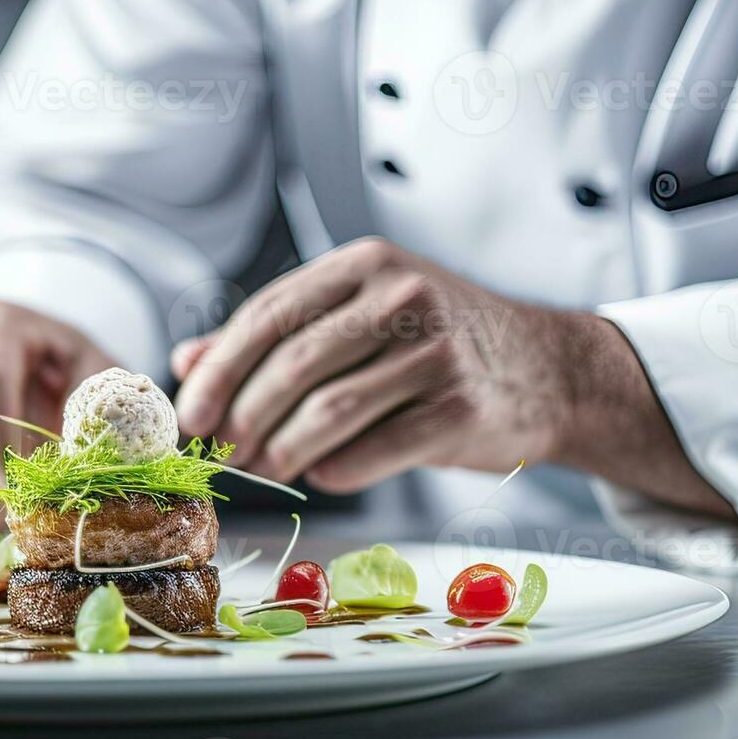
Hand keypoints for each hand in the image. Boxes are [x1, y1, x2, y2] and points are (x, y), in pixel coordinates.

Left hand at [172, 238, 731, 514]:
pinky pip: (375, 448)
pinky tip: (323, 473)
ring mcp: (436, 351)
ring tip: (263, 469)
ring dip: (282, 450)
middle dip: (243, 416)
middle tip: (220, 452)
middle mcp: (402, 296)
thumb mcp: (360, 315)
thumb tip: (188, 361)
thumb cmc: (439, 343)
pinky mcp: (460, 407)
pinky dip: (336, 469)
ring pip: (328, 411)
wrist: (549, 370)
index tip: (190, 413)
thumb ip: (276, 334)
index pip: (269, 314)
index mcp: (365, 265)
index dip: (219, 369)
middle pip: (293, 364)